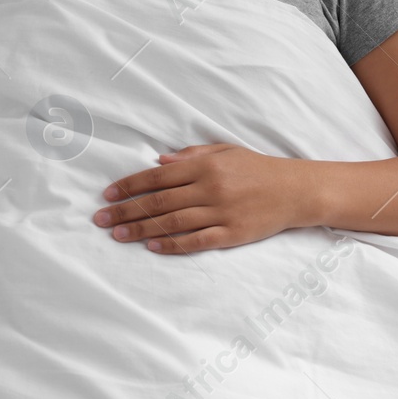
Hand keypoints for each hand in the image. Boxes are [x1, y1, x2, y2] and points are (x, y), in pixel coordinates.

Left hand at [91, 142, 309, 254]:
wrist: (296, 190)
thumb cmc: (256, 169)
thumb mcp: (224, 151)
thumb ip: (191, 156)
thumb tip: (159, 160)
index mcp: (205, 166)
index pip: (157, 176)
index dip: (130, 185)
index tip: (107, 194)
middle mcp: (210, 188)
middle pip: (159, 201)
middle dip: (126, 210)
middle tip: (100, 219)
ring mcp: (221, 213)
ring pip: (173, 223)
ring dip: (141, 229)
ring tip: (117, 235)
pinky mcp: (232, 234)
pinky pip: (197, 241)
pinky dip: (173, 245)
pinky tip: (152, 247)